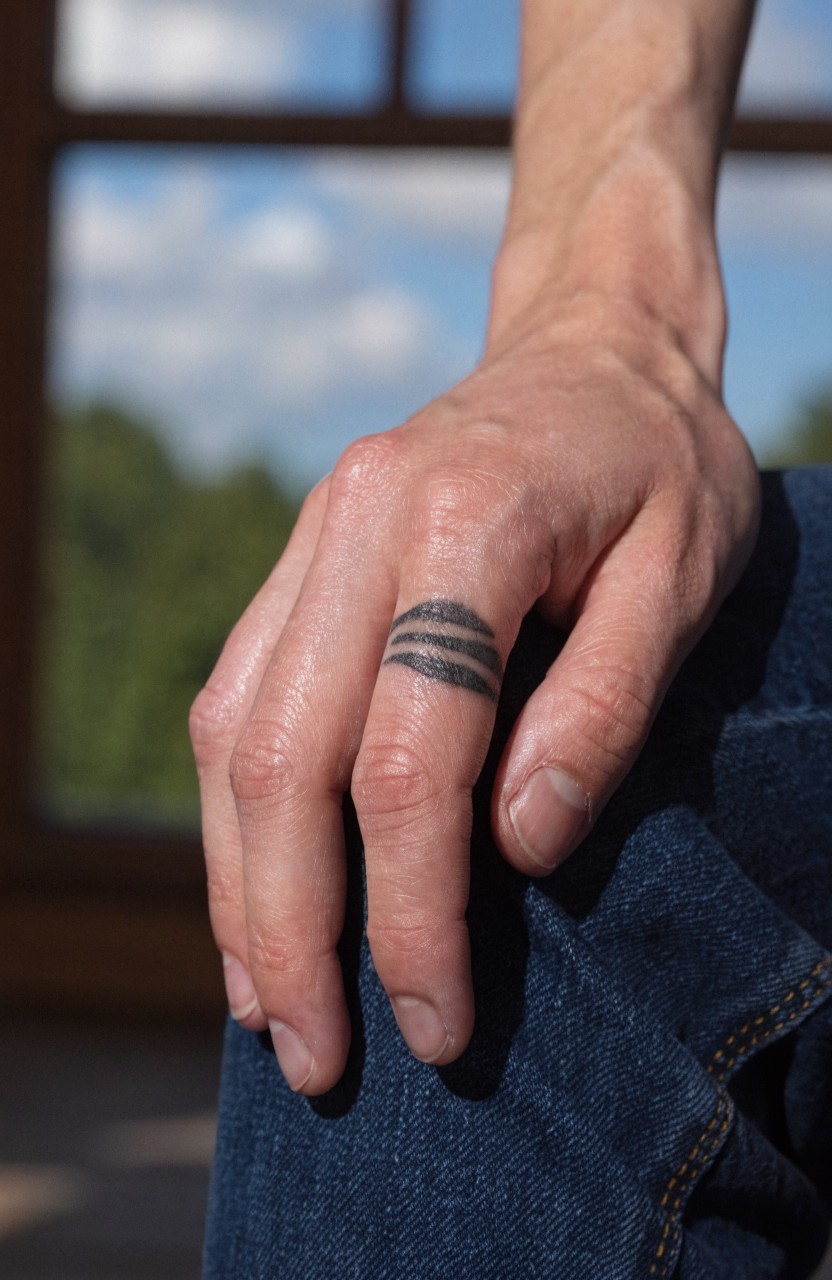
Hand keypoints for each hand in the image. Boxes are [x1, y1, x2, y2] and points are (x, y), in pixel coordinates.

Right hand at [189, 299, 759, 1094]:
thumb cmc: (660, 466)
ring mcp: (311, 538)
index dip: (412, 911)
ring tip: (266, 1005)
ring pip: (234, 735)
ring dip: (239, 884)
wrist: (592, 348)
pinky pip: (237, 697)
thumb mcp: (682, 578)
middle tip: (316, 1058)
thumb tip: (516, 851)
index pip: (408, 756)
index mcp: (466, 523)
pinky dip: (236, 813)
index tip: (437, 1022)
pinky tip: (253, 892)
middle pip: (287, 757)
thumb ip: (601, 711)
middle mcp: (357, 524)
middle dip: (293, 928)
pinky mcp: (298, 564)